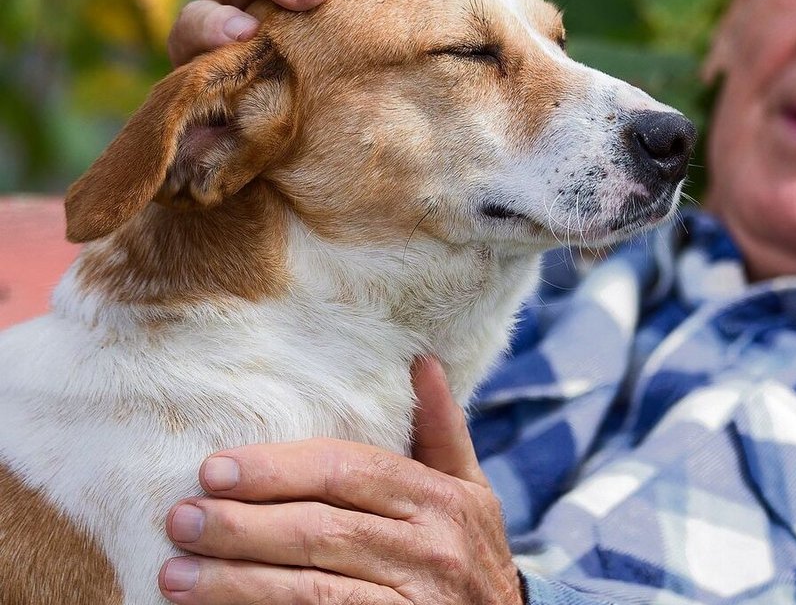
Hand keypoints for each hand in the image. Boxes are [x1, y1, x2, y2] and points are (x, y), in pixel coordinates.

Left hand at [158, 357, 522, 603]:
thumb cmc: (472, 556)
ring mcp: (415, 602)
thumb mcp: (472, 493)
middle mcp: (433, 548)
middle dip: (242, 525)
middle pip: (320, 529)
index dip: (278, 468)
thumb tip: (422, 362)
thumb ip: (440, 433)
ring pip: (311, 588)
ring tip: (176, 576)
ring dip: (236, 583)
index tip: (214, 469)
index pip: (349, 472)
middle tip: (180, 519)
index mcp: (444, 499)